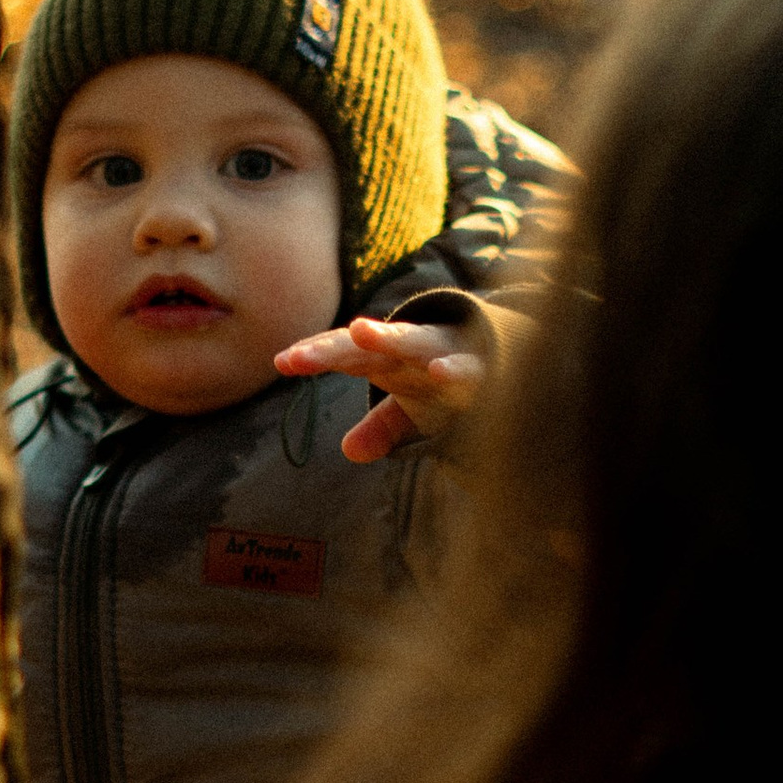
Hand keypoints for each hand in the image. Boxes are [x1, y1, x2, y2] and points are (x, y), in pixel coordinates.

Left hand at [274, 314, 484, 462]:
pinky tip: (439, 371)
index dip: (315, 356)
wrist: (501, 362)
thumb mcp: (408, 413)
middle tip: (300, 357)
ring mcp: (439, 354)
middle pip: (363, 348)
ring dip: (388, 337)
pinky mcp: (474, 366)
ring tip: (359, 331)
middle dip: (332, 349)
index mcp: (384, 360)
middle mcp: (405, 351)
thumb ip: (379, 429)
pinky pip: (462, 367)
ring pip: (410, 341)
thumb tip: (348, 451)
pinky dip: (452, 368)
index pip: (342, 354)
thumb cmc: (442, 384)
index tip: (281, 362)